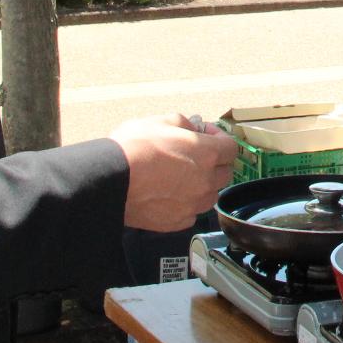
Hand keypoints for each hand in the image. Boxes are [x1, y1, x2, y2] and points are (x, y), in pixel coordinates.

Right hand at [111, 115, 237, 231]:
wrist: (110, 180)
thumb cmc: (134, 148)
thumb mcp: (162, 121)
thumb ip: (186, 123)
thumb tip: (194, 129)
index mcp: (207, 153)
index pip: (231, 147)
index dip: (219, 138)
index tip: (207, 135)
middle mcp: (206, 181)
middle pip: (224, 173)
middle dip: (214, 162)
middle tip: (194, 155)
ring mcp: (193, 204)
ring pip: (209, 194)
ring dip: (202, 185)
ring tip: (179, 176)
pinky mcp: (178, 221)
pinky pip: (191, 212)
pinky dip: (185, 203)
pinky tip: (168, 194)